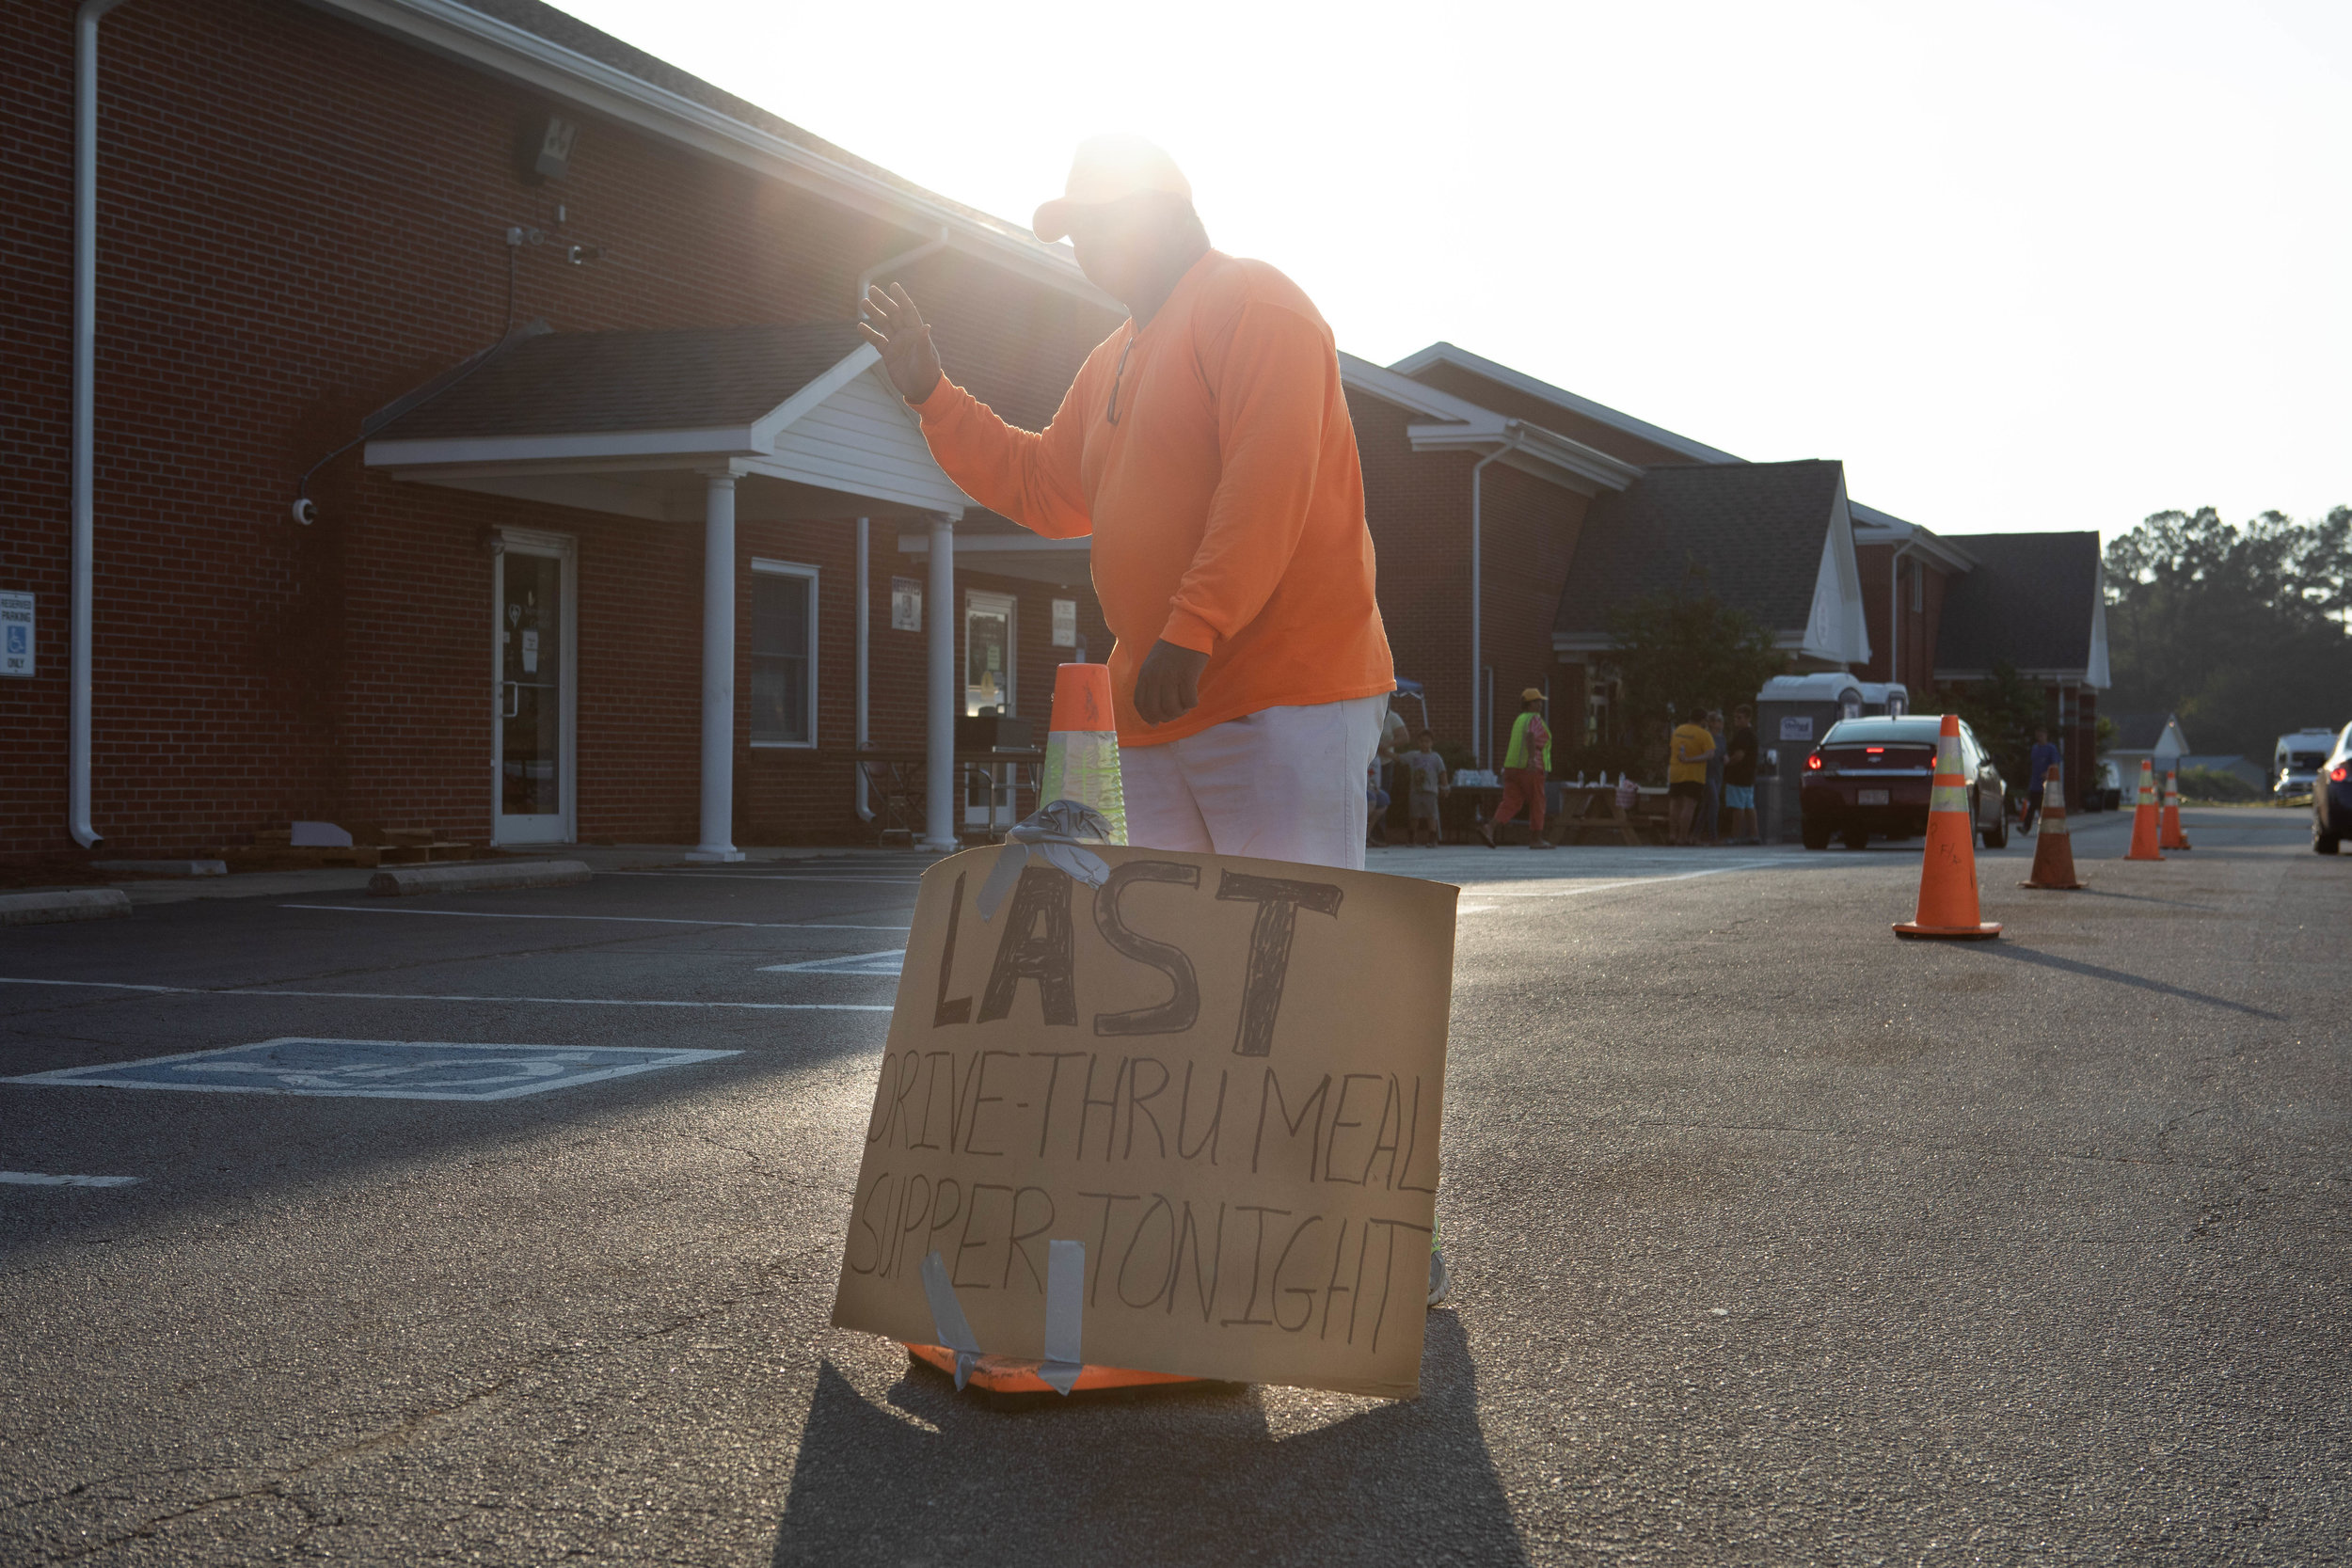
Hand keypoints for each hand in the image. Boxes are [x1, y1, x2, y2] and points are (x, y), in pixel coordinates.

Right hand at [857, 283, 943, 403]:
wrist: (921, 391)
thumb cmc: (928, 374)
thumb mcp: (926, 359)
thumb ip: (924, 343)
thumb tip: (925, 327)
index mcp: (917, 332)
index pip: (908, 311)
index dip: (901, 298)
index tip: (893, 286)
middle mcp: (906, 335)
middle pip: (893, 314)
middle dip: (883, 302)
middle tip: (871, 290)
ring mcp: (897, 343)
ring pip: (884, 324)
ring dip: (874, 313)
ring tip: (863, 302)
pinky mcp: (889, 354)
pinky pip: (877, 341)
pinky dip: (869, 334)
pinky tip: (860, 326)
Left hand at [1132, 639, 1208, 725]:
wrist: (1189, 629)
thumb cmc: (1173, 649)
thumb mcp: (1154, 664)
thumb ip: (1151, 683)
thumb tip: (1153, 709)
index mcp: (1145, 674)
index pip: (1140, 703)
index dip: (1147, 717)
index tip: (1155, 723)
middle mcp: (1155, 677)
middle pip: (1155, 710)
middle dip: (1165, 718)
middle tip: (1175, 714)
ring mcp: (1171, 676)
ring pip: (1172, 709)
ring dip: (1180, 712)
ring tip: (1185, 706)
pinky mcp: (1187, 675)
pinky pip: (1188, 701)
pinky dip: (1192, 704)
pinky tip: (1194, 699)